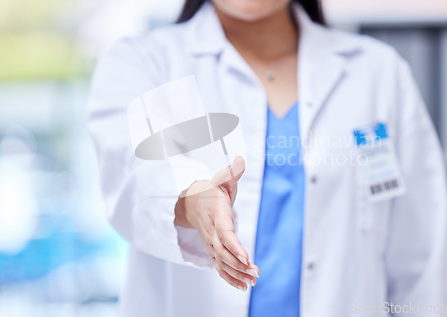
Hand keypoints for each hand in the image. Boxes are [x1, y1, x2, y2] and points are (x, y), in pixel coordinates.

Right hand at [176, 157, 258, 290]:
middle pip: (223, 252)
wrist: (191, 203)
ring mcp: (210, 243)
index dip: (234, 246)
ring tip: (252, 282)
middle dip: (239, 265)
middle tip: (255, 273)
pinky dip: (229, 278)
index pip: (224, 232)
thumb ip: (231, 172)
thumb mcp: (221, 179)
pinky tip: (243, 286)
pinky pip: (219, 267)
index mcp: (216, 214)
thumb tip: (240, 160)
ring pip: (221, 262)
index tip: (246, 257)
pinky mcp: (212, 250)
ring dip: (236, 274)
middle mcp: (211, 231)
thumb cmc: (210, 191)